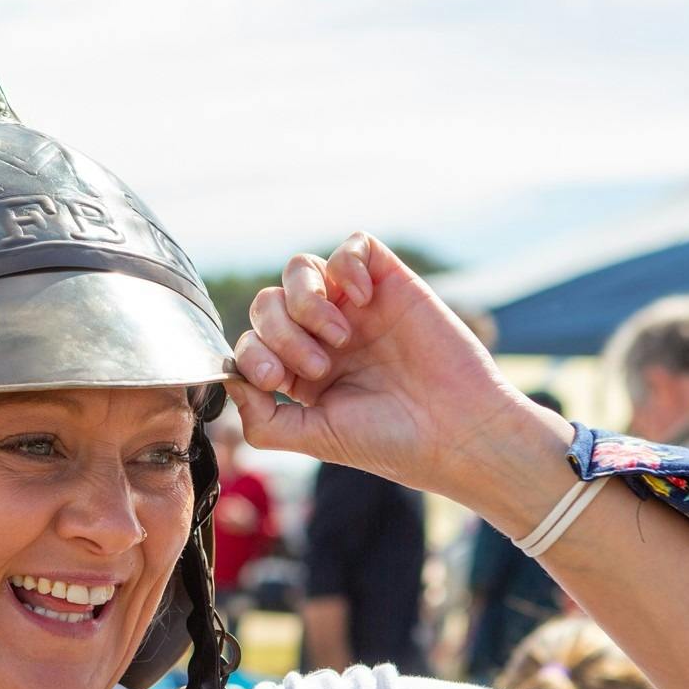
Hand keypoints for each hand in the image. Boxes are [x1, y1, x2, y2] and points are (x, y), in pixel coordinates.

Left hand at [225, 233, 551, 493]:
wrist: (456, 432)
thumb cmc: (392, 442)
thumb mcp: (315, 439)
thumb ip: (264, 420)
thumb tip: (232, 382)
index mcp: (303, 373)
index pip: (252, 342)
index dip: (252, 354)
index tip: (278, 380)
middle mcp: (324, 335)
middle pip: (268, 302)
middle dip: (280, 332)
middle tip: (317, 367)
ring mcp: (356, 307)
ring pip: (299, 269)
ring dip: (305, 301)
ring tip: (339, 337)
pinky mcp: (390, 283)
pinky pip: (352, 246)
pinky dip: (346, 267)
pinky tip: (364, 302)